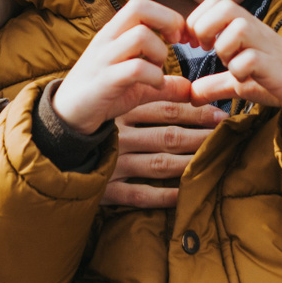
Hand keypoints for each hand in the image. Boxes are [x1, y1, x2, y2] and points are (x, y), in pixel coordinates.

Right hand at [52, 0, 195, 135]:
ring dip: (160, 52)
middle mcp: (108, 40)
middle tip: (177, 43)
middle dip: (167, 21)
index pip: (140, 4)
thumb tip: (191, 89)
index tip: (180, 37)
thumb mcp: (137, 86)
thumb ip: (164, 83)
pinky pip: (135, 68)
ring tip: (159, 70)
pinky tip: (154, 86)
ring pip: (140, 36)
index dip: (167, 15)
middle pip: (139, 7)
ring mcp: (104, 59)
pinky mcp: (104, 81)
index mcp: (114, 33)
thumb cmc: (103, 93)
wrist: (68, 115)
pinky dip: (154, 76)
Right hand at [101, 98, 224, 208]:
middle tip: (226, 133)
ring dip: (190, 162)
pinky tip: (185, 194)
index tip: (220, 112)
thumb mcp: (118, 104)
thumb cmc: (96, 124)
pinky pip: (140, 195)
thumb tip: (189, 87)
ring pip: (159, 164)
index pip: (165, 110)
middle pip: (167, 135)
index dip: (195, 111)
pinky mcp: (108, 190)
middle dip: (200, 134)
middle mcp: (120, 138)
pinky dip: (163, 196)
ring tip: (214, 158)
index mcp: (121, 113)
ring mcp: (115, 164)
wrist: (55, 149)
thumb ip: (148, 96)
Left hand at [184, 0, 281, 115]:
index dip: (196, 19)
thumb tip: (190, 94)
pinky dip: (239, 70)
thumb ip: (215, 84)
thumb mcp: (239, 81)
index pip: (214, 2)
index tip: (195, 44)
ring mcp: (266, 45)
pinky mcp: (275, 65)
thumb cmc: (276, 80)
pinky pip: (250, 59)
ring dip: (224, 49)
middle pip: (223, 5)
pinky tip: (244, 78)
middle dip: (205, 28)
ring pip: (237, 28)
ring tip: (229, 64)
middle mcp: (255, 29)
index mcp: (244, 26)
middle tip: (207, 50)